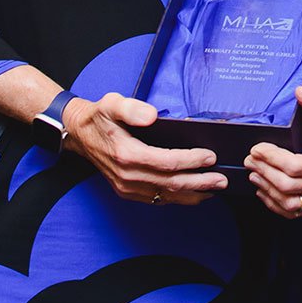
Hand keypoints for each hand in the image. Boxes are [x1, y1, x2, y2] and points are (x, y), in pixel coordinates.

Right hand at [63, 92, 228, 204]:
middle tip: (222, 180)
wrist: (78, 134)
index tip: (210, 156)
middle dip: (200, 182)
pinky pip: (157, 199)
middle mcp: (127, 175)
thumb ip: (131, 108)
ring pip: (166, 196)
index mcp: (126, 154)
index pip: (167, 162)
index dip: (191, 160)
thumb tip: (152, 116)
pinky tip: (194, 193)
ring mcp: (127, 187)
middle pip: (171, 183)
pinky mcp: (127, 191)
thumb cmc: (99, 117)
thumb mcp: (111, 103)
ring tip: (215, 189)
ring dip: (193, 194)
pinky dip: (178, 198)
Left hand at [242, 86, 301, 218]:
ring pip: (288, 202)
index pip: (294, 167)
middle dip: (264, 171)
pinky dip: (274, 203)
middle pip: (287, 185)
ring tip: (253, 174)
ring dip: (266, 189)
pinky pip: (293, 211)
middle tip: (249, 159)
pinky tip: (263, 190)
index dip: (272, 158)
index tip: (257, 148)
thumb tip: (300, 91)